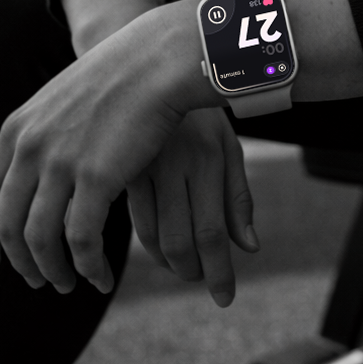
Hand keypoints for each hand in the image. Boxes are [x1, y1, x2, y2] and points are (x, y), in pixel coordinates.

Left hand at [0, 0, 216, 295]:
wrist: (154, 61)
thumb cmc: (118, 82)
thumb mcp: (60, 103)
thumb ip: (38, 136)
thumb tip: (30, 172)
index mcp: (16, 130)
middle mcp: (28, 148)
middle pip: (5, 224)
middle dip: (18, 262)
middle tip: (39, 280)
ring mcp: (60, 162)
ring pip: (39, 239)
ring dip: (51, 271)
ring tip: (69, 285)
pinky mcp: (96, 177)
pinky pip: (81, 240)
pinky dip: (87, 266)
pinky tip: (100, 274)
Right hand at [127, 108, 259, 306]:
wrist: (147, 64)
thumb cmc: (198, 111)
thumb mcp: (227, 144)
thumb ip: (238, 197)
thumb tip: (250, 248)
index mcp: (208, 156)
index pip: (213, 231)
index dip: (219, 272)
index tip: (224, 299)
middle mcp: (174, 162)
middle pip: (181, 240)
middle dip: (192, 271)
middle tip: (200, 277)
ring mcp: (140, 163)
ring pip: (151, 235)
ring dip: (169, 262)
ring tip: (182, 265)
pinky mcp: (113, 165)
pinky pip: (132, 219)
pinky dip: (148, 243)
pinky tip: (158, 246)